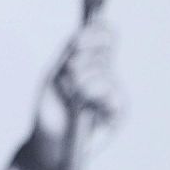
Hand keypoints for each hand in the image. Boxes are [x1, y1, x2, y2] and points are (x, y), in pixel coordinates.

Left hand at [22, 15, 122, 169]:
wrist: (49, 138)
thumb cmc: (51, 107)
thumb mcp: (54, 75)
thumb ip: (69, 54)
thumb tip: (80, 34)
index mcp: (92, 61)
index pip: (105, 34)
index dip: (95, 31)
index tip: (75, 41)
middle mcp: (107, 74)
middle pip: (105, 48)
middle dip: (81, 57)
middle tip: (68, 72)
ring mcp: (115, 92)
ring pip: (104, 71)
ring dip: (80, 79)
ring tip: (70, 95)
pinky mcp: (119, 111)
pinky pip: (112, 94)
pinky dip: (93, 95)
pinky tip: (83, 103)